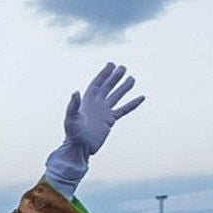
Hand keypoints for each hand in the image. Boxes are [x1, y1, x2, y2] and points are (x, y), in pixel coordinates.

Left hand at [43, 62, 144, 193]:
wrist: (80, 148)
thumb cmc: (73, 134)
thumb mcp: (71, 119)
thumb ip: (73, 106)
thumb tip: (76, 92)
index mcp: (87, 101)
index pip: (97, 84)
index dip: (104, 74)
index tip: (111, 64)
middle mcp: (96, 104)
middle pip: (107, 87)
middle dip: (114, 77)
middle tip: (123, 67)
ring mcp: (104, 112)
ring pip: (116, 96)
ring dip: (123, 88)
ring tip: (132, 78)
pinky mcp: (110, 121)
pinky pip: (123, 110)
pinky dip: (132, 104)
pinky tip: (141, 97)